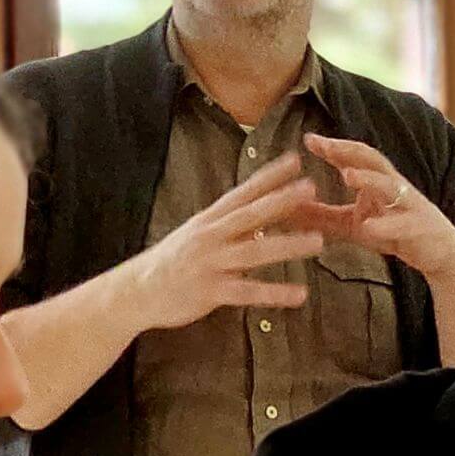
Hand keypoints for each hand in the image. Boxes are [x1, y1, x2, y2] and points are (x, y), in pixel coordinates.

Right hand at [125, 152, 325, 330]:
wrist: (136, 291)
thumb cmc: (171, 262)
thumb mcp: (196, 235)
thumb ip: (228, 227)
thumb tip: (260, 218)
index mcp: (209, 220)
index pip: (243, 193)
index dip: (268, 176)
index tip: (294, 160)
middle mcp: (210, 237)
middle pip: (251, 215)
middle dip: (282, 200)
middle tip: (311, 187)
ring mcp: (211, 263)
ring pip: (254, 252)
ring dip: (287, 245)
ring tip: (318, 241)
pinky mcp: (210, 291)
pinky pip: (248, 292)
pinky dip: (274, 293)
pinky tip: (299, 294)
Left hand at [300, 133, 454, 278]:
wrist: (439, 254)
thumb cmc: (394, 233)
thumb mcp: (353, 224)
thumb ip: (322, 216)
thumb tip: (287, 209)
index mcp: (377, 182)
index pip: (353, 157)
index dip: (332, 147)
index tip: (308, 139)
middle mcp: (394, 186)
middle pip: (373, 160)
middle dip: (349, 150)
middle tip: (325, 145)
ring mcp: (409, 205)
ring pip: (390, 186)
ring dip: (369, 179)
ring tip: (347, 175)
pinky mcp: (419, 228)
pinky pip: (402, 224)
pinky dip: (386, 225)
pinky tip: (368, 227)